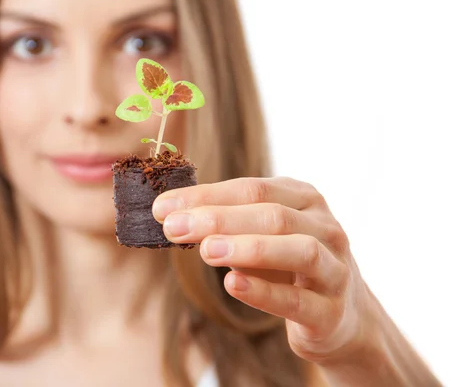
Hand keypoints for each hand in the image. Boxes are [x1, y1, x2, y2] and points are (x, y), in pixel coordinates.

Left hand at [152, 177, 378, 364]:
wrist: (341, 316)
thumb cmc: (288, 267)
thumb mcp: (262, 236)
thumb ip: (226, 224)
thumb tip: (170, 215)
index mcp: (304, 200)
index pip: (252, 189)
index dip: (206, 196)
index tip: (163, 207)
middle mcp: (325, 228)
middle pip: (273, 215)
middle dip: (218, 219)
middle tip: (173, 227)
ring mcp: (335, 269)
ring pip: (298, 250)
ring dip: (248, 247)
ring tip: (206, 250)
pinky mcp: (331, 312)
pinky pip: (298, 300)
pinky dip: (264, 292)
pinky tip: (232, 284)